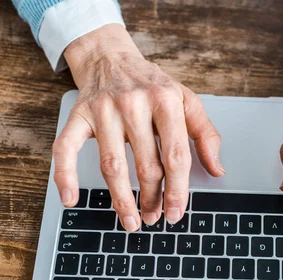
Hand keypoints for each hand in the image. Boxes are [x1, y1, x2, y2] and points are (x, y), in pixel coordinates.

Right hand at [53, 24, 223, 230]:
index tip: (177, 211)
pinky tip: (71, 199)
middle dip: (152, 198)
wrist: (111, 57)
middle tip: (154, 217)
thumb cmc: (152, 85)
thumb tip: (217, 170)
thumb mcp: (186, 100)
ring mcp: (104, 110)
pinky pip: (67, 149)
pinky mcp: (78, 115)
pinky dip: (65, 176)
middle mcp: (134, 103)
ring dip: (122, 199)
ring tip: (131, 220)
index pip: (176, 155)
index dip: (178, 189)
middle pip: (145, 164)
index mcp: (166, 101)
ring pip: (112, 165)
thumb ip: (205, 134)